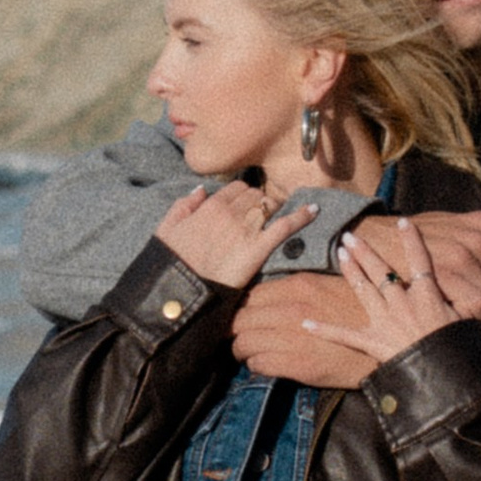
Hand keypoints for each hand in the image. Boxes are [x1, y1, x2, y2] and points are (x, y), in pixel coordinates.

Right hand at [153, 178, 315, 294]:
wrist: (180, 291)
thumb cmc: (170, 264)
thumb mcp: (166, 229)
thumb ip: (182, 205)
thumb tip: (201, 190)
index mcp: (209, 206)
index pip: (236, 188)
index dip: (242, 196)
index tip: (244, 206)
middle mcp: (230, 212)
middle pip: (254, 195)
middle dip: (258, 202)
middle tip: (259, 216)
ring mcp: (246, 229)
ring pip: (268, 205)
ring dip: (274, 209)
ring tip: (276, 217)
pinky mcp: (258, 248)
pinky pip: (284, 225)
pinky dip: (302, 216)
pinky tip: (314, 210)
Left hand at [229, 278, 377, 388]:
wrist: (388, 347)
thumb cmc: (360, 316)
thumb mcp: (328, 289)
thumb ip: (298, 290)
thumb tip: (269, 297)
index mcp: (298, 286)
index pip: (250, 295)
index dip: (243, 309)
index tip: (245, 318)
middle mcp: (290, 308)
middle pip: (240, 318)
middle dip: (235, 330)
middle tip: (240, 337)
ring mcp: (291, 336)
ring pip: (243, 343)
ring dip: (243, 350)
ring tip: (250, 353)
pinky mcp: (295, 363)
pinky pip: (257, 364)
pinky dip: (256, 366)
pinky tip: (266, 365)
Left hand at [328, 217, 480, 363]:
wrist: (444, 375)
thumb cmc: (459, 350)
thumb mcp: (468, 323)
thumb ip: (464, 306)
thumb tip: (479, 297)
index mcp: (427, 295)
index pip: (420, 260)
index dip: (412, 240)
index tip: (402, 222)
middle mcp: (403, 302)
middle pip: (381, 270)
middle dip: (366, 251)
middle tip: (351, 235)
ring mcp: (385, 320)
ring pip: (364, 289)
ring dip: (350, 270)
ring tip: (339, 253)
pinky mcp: (373, 342)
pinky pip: (345, 335)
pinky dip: (325, 330)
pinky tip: (306, 323)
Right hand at [351, 207, 480, 336]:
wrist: (377, 238)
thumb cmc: (420, 235)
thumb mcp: (457, 221)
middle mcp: (479, 239)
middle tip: (473, 306)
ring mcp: (462, 256)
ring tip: (459, 306)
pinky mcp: (445, 275)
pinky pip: (476, 307)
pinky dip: (469, 316)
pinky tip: (452, 311)